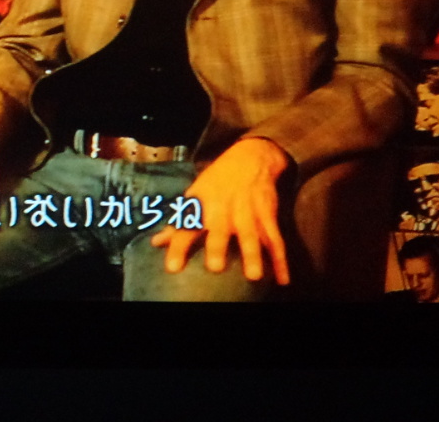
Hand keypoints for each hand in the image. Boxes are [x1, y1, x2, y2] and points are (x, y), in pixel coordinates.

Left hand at [149, 137, 290, 284]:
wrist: (250, 158)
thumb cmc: (216, 183)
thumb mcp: (194, 197)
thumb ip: (178, 224)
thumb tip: (155, 243)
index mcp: (201, 205)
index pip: (185, 227)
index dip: (177, 246)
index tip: (173, 268)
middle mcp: (223, 209)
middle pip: (219, 228)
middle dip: (217, 246)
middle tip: (215, 268)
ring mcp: (247, 211)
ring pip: (251, 234)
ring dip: (253, 254)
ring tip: (254, 276)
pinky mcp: (267, 215)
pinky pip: (275, 239)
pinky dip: (280, 260)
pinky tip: (283, 280)